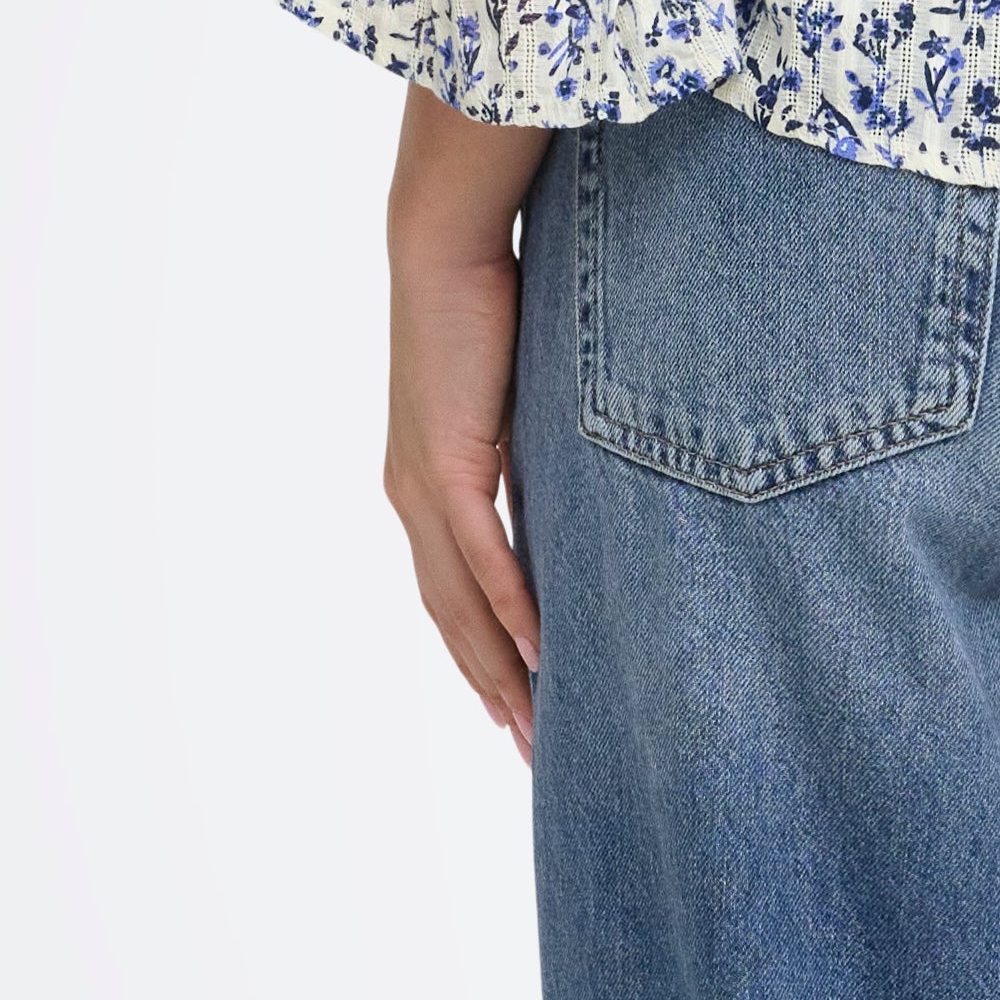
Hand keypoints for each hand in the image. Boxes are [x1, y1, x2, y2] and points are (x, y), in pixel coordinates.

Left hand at [385, 88, 555, 756]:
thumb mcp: (520, 397)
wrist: (443, 245)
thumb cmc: (488, 304)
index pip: (456, 596)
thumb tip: (585, 481)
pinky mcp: (446, 464)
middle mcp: (414, 499)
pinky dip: (511, 612)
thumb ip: (536, 450)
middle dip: (495, 692)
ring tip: (539, 728)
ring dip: (502, 673)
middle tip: (536, 754)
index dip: (485, 659)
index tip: (521, 712)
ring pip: (463, 607)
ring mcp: (424, 487)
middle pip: (454, 622)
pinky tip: (541, 654)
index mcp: (427, 485)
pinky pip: (483, 558)